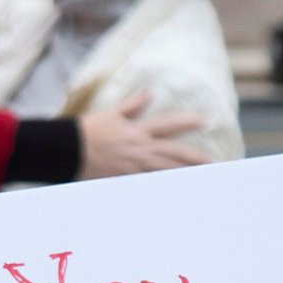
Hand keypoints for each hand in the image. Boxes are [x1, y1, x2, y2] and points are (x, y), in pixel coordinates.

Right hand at [76, 93, 210, 179]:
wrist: (69, 151)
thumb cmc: (89, 131)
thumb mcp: (112, 114)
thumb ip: (132, 105)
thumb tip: (149, 92)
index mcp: (138, 131)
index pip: (169, 124)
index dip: (187, 122)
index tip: (203, 121)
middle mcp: (141, 149)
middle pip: (175, 154)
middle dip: (196, 158)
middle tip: (213, 162)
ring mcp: (135, 167)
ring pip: (166, 172)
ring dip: (184, 175)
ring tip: (201, 178)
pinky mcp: (127, 180)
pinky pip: (150, 184)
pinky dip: (162, 186)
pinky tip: (175, 190)